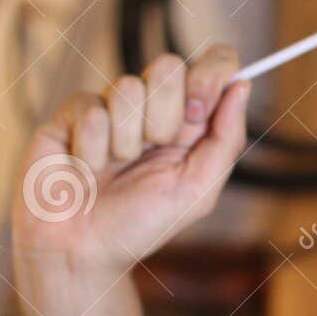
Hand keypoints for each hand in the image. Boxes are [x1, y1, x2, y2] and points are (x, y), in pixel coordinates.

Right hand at [11, 44, 250, 277]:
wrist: (80, 251)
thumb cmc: (139, 225)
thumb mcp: (198, 191)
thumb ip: (225, 139)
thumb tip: (243, 85)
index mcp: (190, 122)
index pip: (214, 64)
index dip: (211, 73)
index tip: (198, 110)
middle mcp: (152, 108)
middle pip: (168, 67)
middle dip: (164, 117)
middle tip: (152, 150)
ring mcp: (112, 107)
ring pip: (128, 87)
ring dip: (126, 142)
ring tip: (114, 168)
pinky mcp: (73, 112)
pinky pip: (91, 109)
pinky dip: (93, 150)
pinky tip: (86, 168)